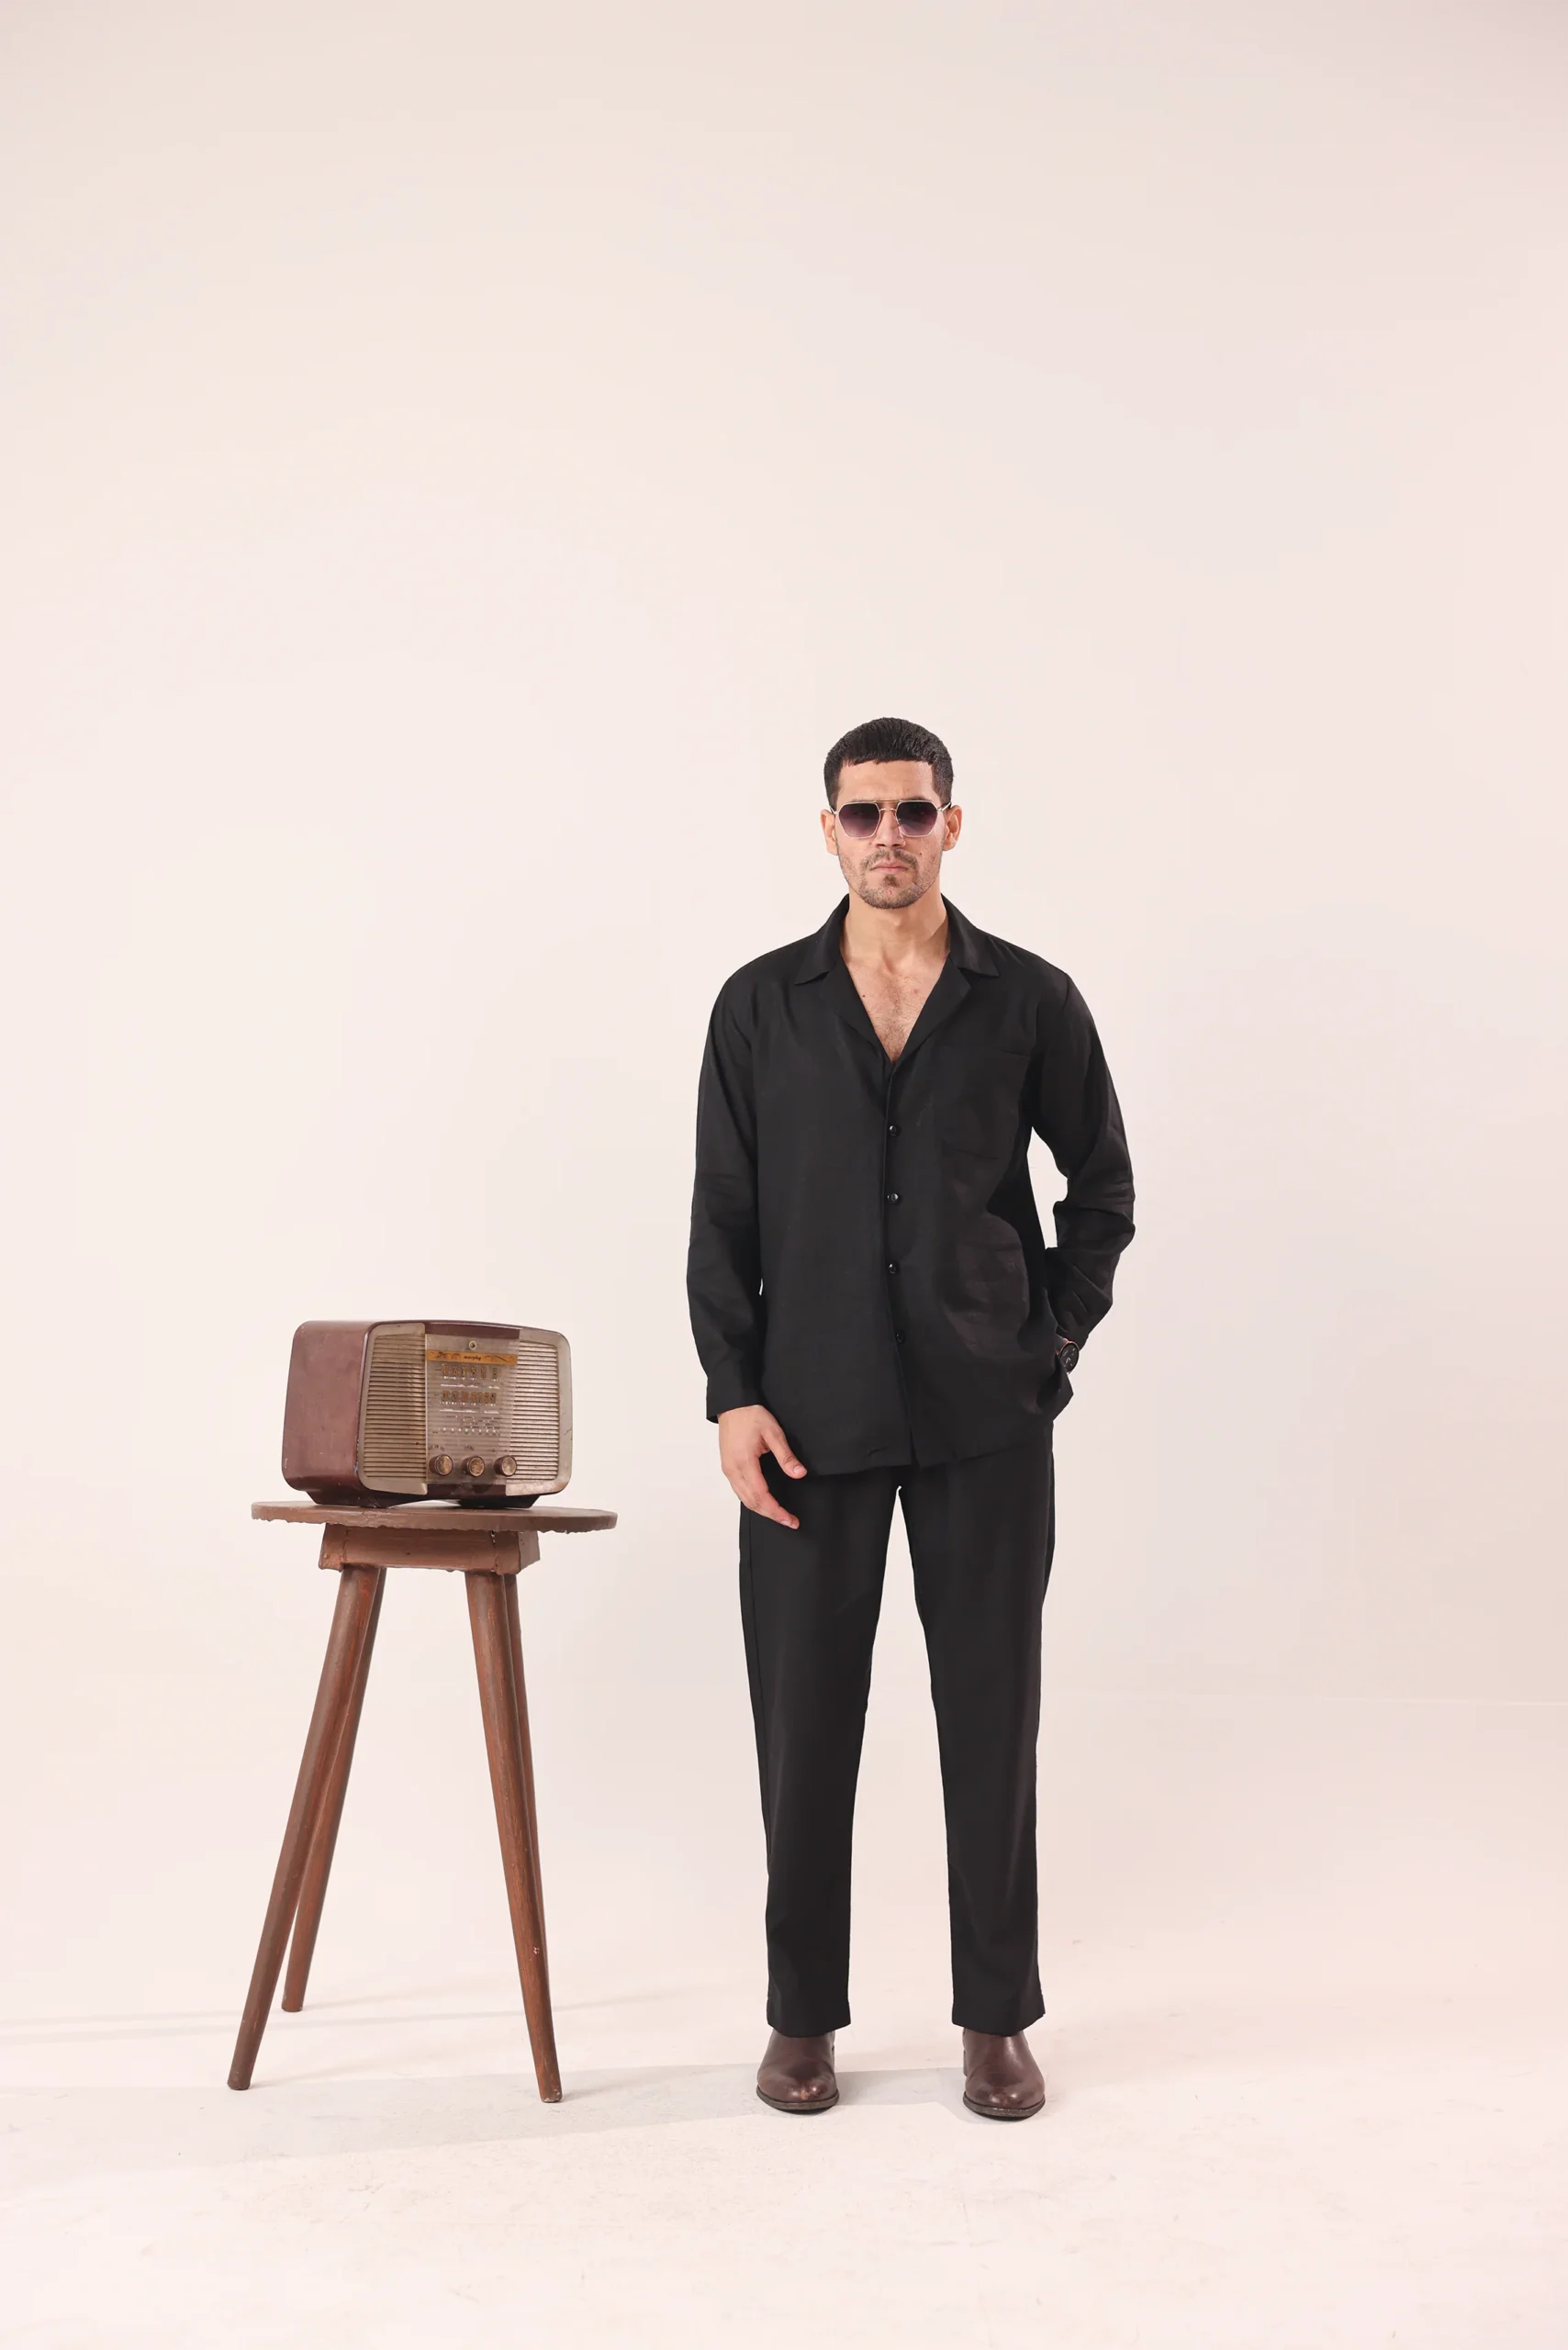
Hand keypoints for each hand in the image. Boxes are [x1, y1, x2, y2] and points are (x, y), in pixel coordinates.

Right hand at [717, 1405, 806, 1528]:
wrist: (732, 1404)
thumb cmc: (751, 1415)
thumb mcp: (774, 1433)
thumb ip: (786, 1456)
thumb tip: (799, 1474)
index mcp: (744, 1463)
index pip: (762, 1496)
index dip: (777, 1511)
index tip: (790, 1519)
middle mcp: (733, 1470)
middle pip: (752, 1503)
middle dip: (771, 1515)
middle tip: (789, 1521)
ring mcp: (728, 1469)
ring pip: (744, 1499)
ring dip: (761, 1510)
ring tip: (779, 1515)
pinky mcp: (727, 1467)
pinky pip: (739, 1491)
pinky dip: (752, 1501)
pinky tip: (763, 1501)